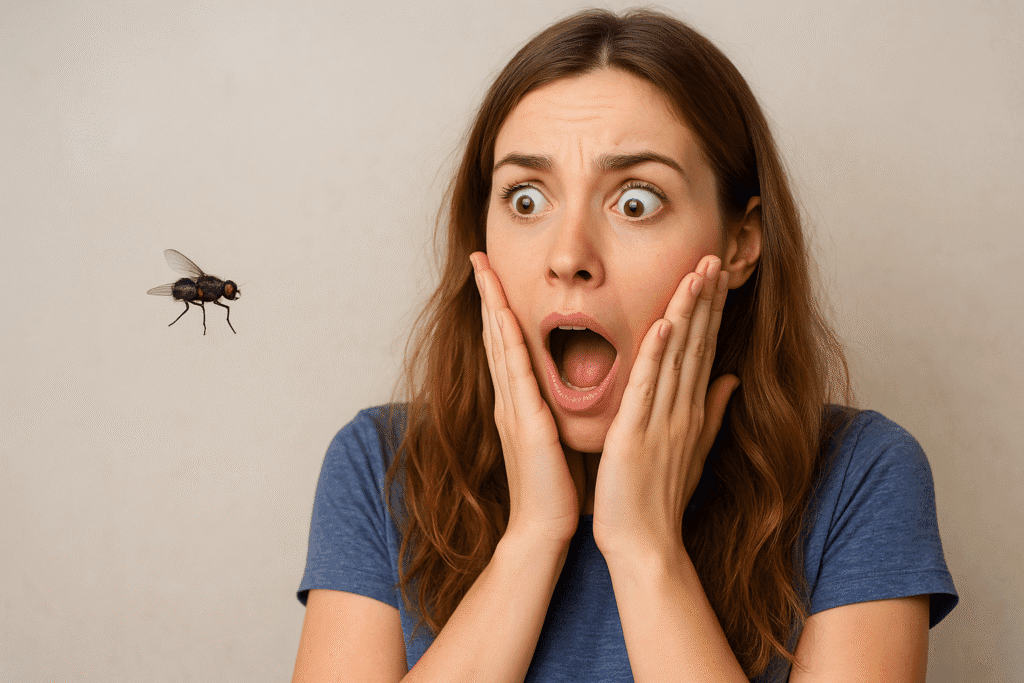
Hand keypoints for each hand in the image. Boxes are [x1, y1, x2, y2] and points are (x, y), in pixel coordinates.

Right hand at [471, 252, 579, 546]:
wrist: (542, 528)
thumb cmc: (554, 488)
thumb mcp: (554, 438)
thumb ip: (553, 411)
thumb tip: (563, 389)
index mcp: (518, 402)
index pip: (506, 345)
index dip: (500, 308)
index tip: (495, 276)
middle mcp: (509, 398)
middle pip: (494, 335)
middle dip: (487, 294)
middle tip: (479, 258)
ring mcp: (512, 407)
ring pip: (499, 343)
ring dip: (491, 304)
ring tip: (483, 270)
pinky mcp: (524, 420)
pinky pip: (515, 370)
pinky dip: (507, 338)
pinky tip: (502, 314)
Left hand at [592, 255, 738, 562]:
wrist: (644, 542)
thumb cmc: (661, 497)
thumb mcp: (693, 450)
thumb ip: (712, 412)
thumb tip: (729, 380)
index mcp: (690, 411)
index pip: (703, 349)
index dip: (710, 310)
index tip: (714, 274)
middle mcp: (682, 410)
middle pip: (697, 344)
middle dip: (705, 299)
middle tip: (713, 256)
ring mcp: (663, 420)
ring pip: (677, 356)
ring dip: (687, 312)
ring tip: (697, 273)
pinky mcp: (637, 434)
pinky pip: (649, 388)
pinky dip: (657, 354)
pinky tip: (665, 323)